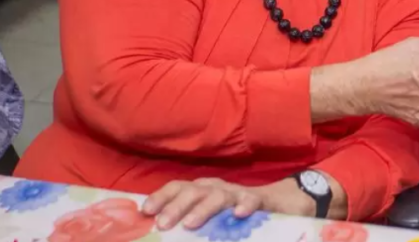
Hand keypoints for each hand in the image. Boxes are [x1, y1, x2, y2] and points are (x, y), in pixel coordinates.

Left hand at [142, 178, 267, 230]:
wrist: (271, 201)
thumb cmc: (230, 213)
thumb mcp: (207, 214)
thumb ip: (186, 219)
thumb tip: (159, 231)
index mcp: (200, 190)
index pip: (177, 187)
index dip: (161, 197)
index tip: (146, 211)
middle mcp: (215, 188)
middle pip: (193, 191)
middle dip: (176, 206)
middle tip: (163, 224)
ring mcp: (236, 193)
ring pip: (218, 196)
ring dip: (202, 209)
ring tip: (190, 224)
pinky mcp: (257, 199)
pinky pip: (251, 200)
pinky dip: (244, 206)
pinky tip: (238, 215)